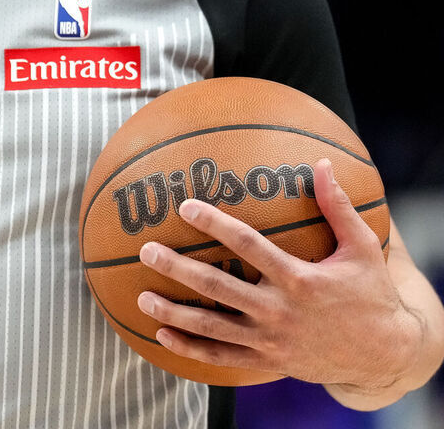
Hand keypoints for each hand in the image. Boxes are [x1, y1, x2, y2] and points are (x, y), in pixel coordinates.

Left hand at [137, 158, 422, 390]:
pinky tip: (163, 336)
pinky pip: (221, 358)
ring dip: (174, 313)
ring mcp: (269, 340)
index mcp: (299, 279)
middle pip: (217, 287)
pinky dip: (190, 349)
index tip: (185, 207)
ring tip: (142, 299)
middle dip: (178, 268)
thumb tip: (324, 164)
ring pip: (211, 327)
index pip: (247, 245)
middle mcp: (278, 311)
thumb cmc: (371, 295)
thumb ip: (338, 208)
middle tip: (147, 252)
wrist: (383, 354)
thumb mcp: (362, 248)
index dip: (214, 224)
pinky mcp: (266, 361)